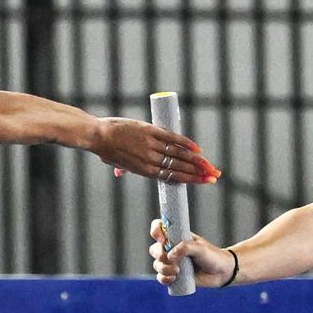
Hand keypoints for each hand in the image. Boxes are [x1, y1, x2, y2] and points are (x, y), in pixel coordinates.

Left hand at [91, 118, 219, 182]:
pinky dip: (185, 143)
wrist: (98, 136)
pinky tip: (197, 149)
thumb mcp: (118, 164)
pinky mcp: (150, 131)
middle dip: (200, 173)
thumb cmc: (106, 150)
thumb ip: (124, 169)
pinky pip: (171, 138)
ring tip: (210, 166)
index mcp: (145, 171)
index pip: (174, 177)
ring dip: (197, 161)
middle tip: (215, 175)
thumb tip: (120, 174)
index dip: (191, 180)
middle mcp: (151, 160)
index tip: (205, 181)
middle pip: (180, 168)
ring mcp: (151, 146)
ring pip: (179, 155)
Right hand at [150, 220, 235, 285]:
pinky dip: (163, 278)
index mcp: (176, 236)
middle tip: (169, 259)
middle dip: (158, 254)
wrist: (221, 272)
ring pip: (157, 264)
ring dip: (163, 268)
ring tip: (177, 271)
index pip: (159, 228)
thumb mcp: (200, 248)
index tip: (162, 239)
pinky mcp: (173, 275)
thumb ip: (186, 247)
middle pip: (154, 249)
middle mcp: (171, 248)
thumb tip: (170, 255)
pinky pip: (161, 277)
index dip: (155, 231)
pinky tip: (172, 279)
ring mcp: (171, 263)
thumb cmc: (212, 256)